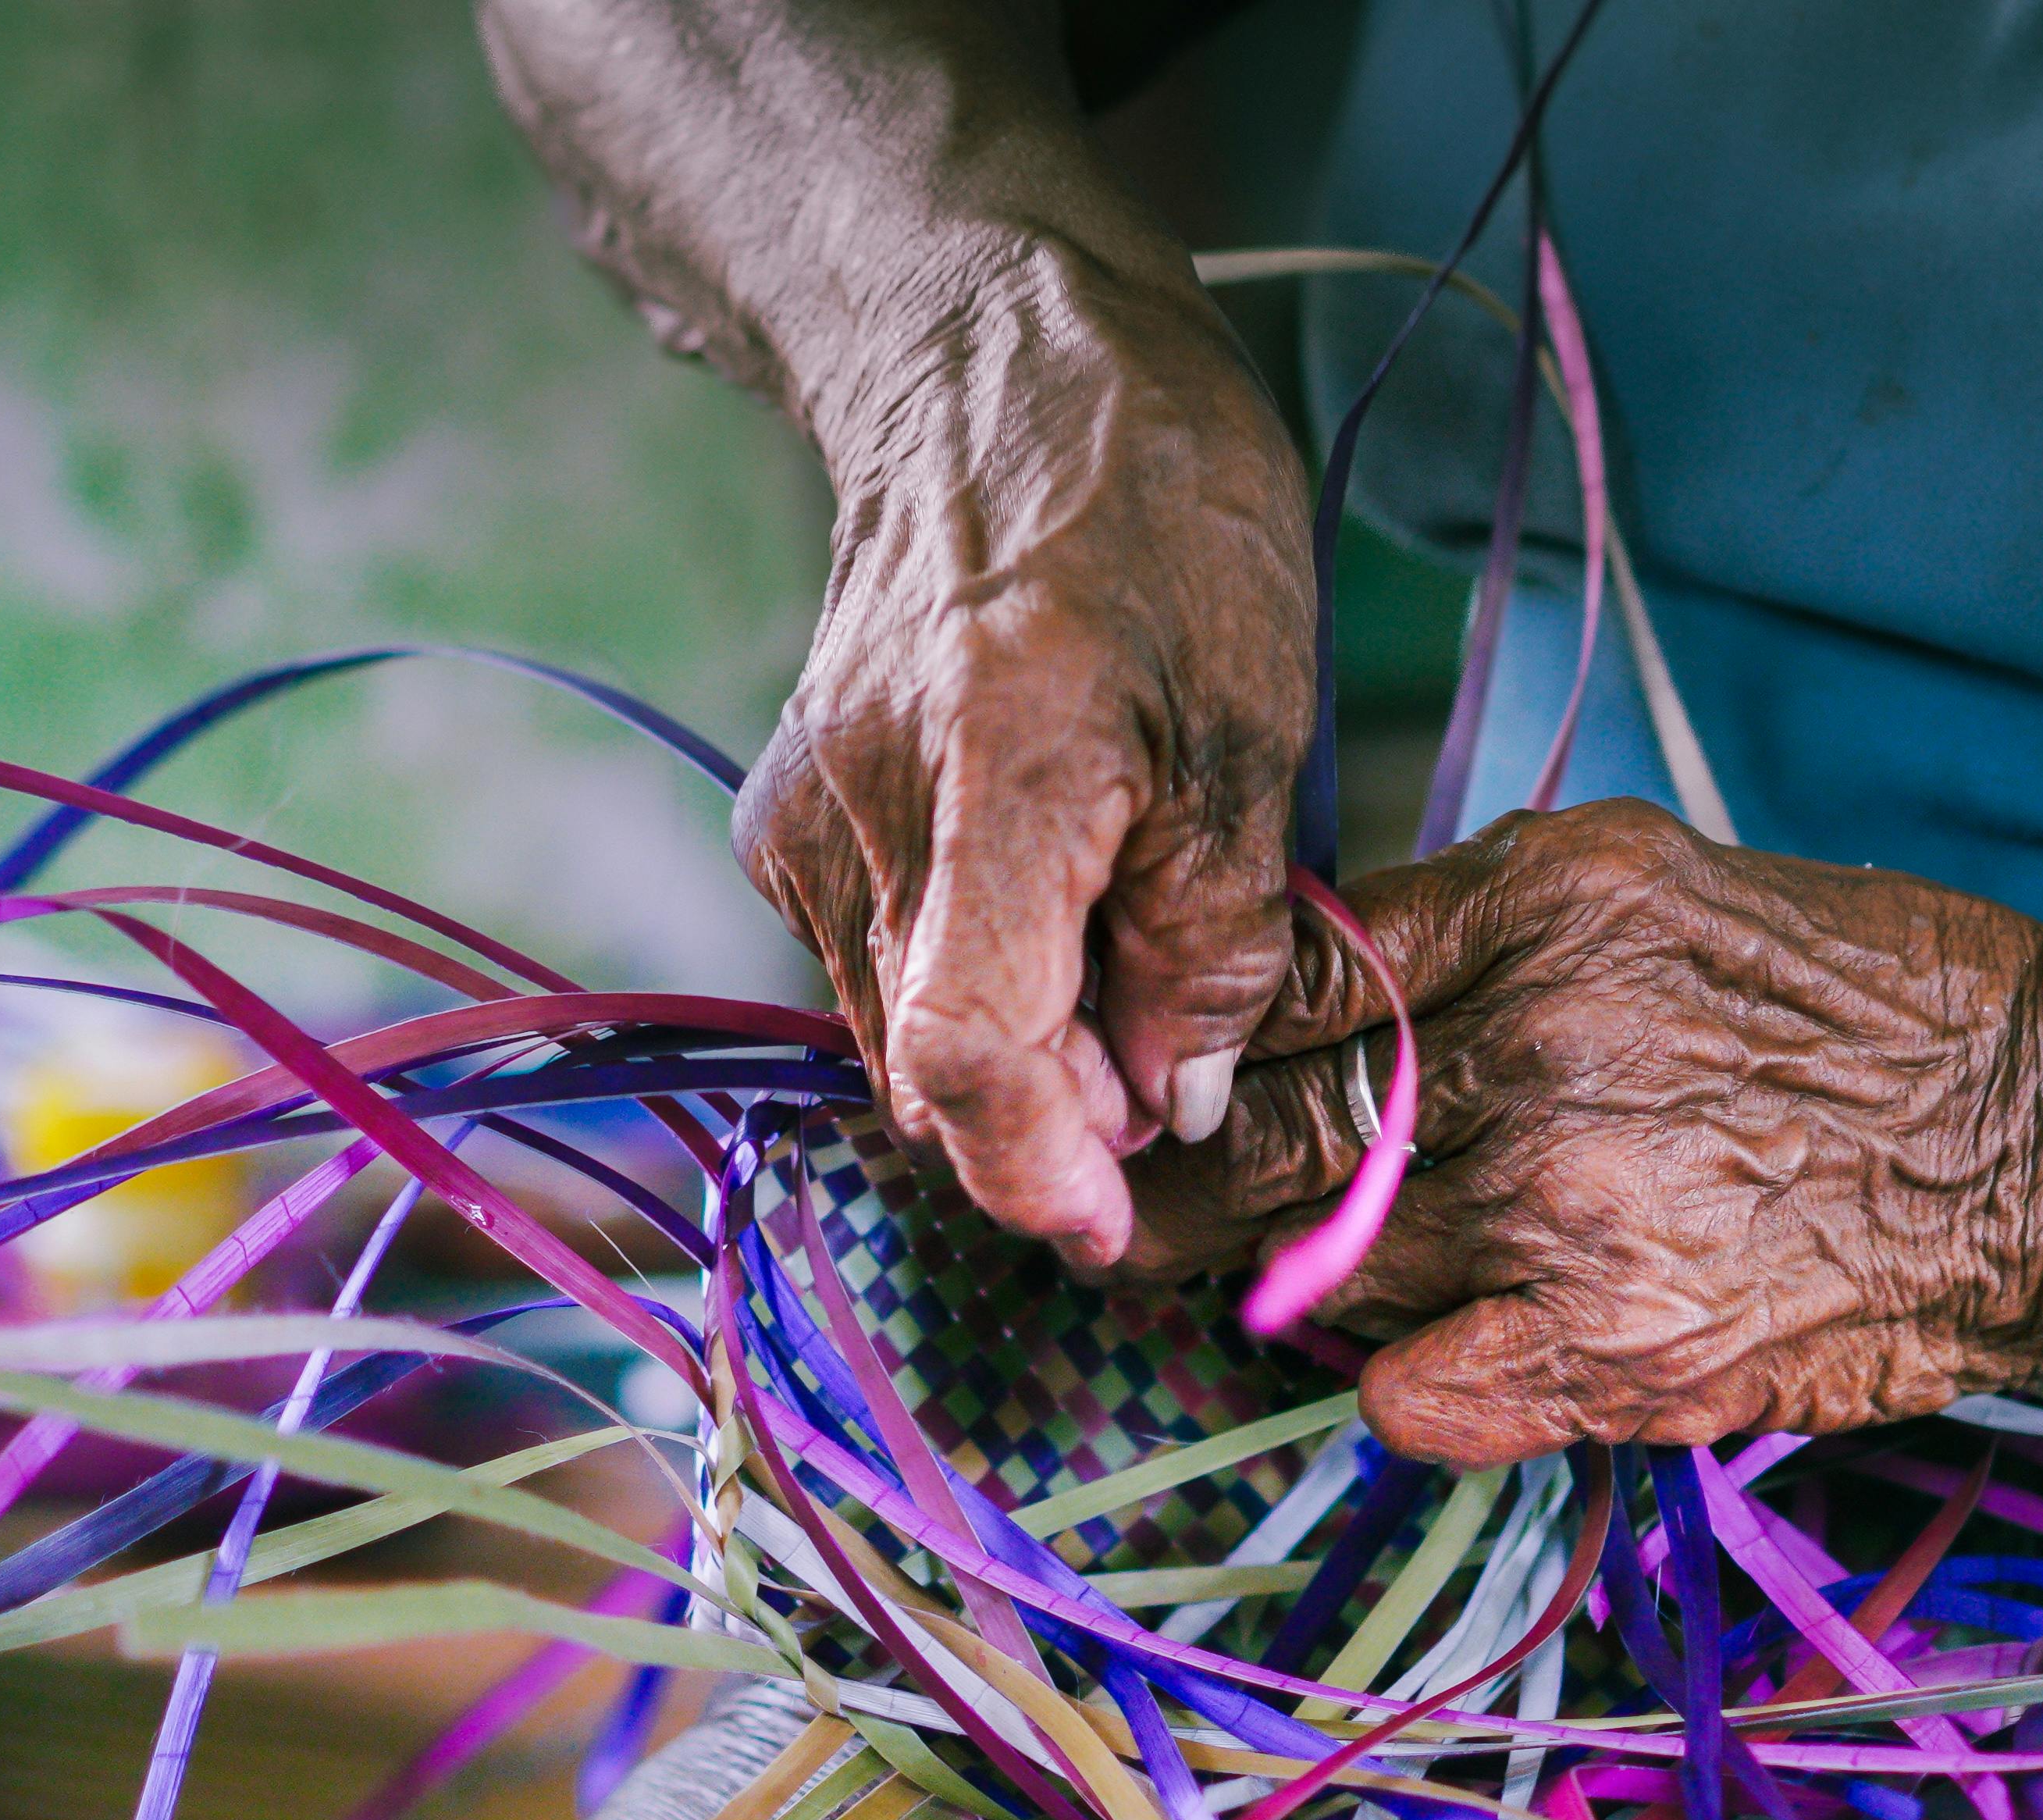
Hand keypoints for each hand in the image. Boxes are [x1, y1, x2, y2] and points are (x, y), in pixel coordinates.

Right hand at [734, 232, 1313, 1263]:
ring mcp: (807, 821)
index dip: (1042, 1173)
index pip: (965, 1053)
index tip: (1116, 1227)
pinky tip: (1069, 929)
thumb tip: (1171, 1107)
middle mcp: (860, 814)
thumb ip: (1214, 934)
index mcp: (991, 778)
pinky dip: (979, 991)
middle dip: (1058, 1127)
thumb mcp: (1250, 724)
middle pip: (934, 1072)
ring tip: (1141, 982)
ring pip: (905, 1033)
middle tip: (1179, 1089)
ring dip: (1024, 1061)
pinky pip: (885, 967)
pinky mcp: (792, 819)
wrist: (997, 368)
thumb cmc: (1157, 516)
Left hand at [1120, 801, 2042, 1463]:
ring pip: (1326, 1267)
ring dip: (1308, 1284)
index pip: (1280, 980)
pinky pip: (1410, 1396)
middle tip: (1138, 1216)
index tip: (1150, 1087)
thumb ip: (1486, 930)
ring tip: (1320, 1282)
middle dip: (1180, 1185)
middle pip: (1263, 1130)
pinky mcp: (1617, 1345)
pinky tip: (1441, 1361)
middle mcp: (1537, 1039)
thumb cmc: (1870, 1006)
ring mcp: (1569, 1201)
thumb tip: (1321, 993)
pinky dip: (1398, 1388)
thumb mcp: (1667, 887)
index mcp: (1545, 903)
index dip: (1187, 1047)